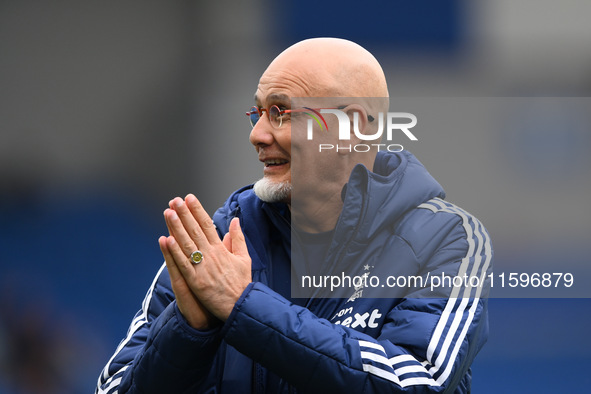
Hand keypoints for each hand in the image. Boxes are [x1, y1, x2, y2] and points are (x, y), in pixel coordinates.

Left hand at [163, 194, 251, 321]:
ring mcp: (202, 267)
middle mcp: (211, 255)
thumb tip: (235, 221)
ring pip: (186, 243)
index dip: (197, 211)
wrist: (241, 305)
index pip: (207, 225)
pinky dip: (175, 252)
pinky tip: (167, 239)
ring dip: (176, 227)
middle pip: (195, 230)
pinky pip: (183, 263)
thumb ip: (238, 239)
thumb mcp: (244, 258)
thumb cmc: (242, 284)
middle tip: (175, 200)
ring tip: (168, 213)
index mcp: (221, 249)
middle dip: (184, 214)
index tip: (189, 198)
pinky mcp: (195, 281)